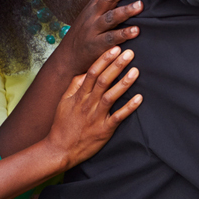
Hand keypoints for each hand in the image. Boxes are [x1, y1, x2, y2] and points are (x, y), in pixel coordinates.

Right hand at [44, 47, 141, 169]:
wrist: (59, 150)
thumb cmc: (62, 125)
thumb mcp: (64, 102)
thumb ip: (74, 85)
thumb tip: (85, 71)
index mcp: (79, 96)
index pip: (92, 73)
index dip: (104, 59)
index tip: (115, 48)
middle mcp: (88, 104)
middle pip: (104, 81)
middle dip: (117, 65)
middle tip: (130, 53)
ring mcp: (96, 117)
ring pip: (111, 96)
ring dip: (124, 83)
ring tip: (136, 71)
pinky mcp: (104, 130)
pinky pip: (118, 117)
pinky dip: (129, 107)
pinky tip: (139, 98)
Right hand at [58, 0, 141, 75]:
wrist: (67, 58)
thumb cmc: (85, 34)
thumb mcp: (92, 15)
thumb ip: (107, 3)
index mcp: (94, 5)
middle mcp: (93, 14)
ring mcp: (93, 29)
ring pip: (110, 17)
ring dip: (126, 10)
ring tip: (141, 5)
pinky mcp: (96, 45)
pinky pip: (111, 38)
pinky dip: (123, 34)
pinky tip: (136, 31)